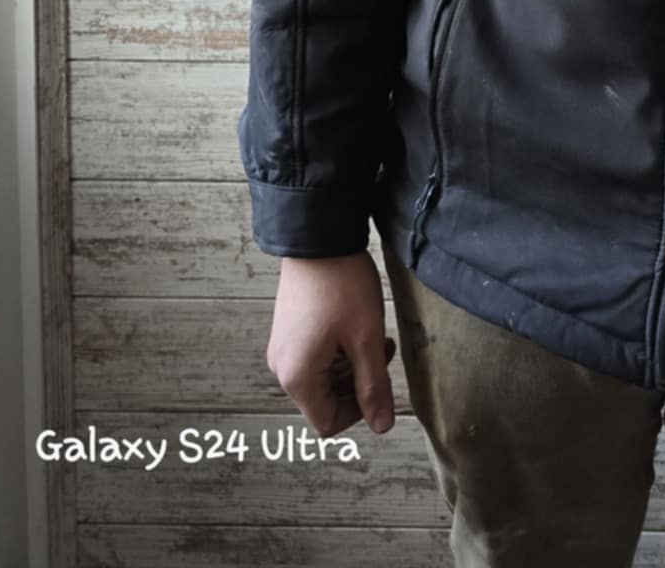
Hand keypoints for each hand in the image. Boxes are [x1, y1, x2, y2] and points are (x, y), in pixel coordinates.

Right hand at [266, 252, 397, 436]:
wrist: (318, 236)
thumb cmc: (342, 286)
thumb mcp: (366, 339)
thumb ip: (374, 387)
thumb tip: (382, 427)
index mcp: (297, 377)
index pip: (327, 423)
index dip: (359, 411)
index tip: (379, 380)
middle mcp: (282, 367)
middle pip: (325, 400)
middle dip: (358, 383)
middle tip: (382, 351)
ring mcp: (282, 347)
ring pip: (323, 378)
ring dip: (351, 364)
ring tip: (373, 333)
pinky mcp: (288, 330)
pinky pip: (314, 357)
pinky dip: (338, 350)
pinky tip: (354, 325)